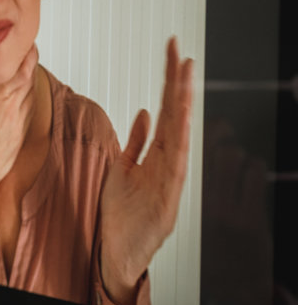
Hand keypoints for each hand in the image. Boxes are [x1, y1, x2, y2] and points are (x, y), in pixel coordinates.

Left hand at [99, 38, 194, 304]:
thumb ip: (135, 143)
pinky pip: (173, 166)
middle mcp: (166, 163)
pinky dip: (177, 144)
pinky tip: (178, 121)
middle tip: (182, 53)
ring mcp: (169, 180)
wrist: (119, 252)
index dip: (168, 81)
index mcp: (156, 154)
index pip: (164, 110)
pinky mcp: (166, 199)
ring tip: (185, 79)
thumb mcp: (122, 170)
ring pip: (178, 136)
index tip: (172, 52)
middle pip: (174, 117)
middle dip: (178, 85)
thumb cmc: (122, 214)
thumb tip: (144, 112)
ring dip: (181, 107)